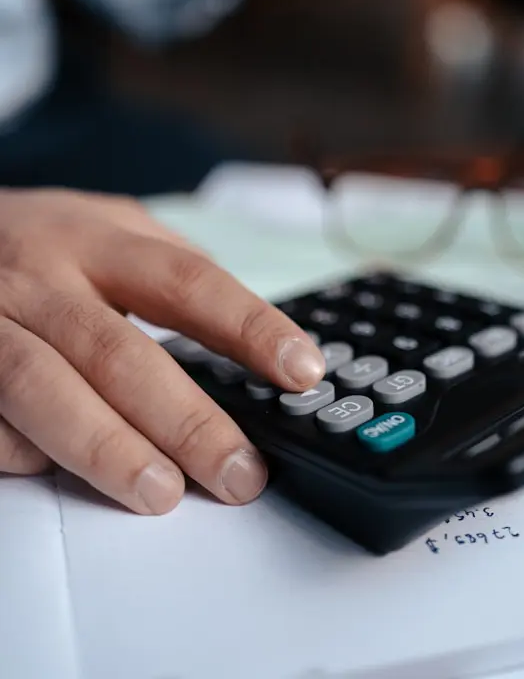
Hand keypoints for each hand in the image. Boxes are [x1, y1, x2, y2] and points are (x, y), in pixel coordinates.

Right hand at [0, 189, 324, 512]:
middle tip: (240, 471)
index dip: (248, 325)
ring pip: (43, 387)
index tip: (302, 369)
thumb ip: (170, 266)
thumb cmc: (36, 240)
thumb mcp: (104, 226)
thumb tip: (249, 331)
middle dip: (185, 419)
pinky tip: (63, 472)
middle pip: (119, 351)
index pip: (186, 281)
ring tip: (163, 492)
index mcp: (94, 240)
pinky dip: (25, 450)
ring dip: (106, 447)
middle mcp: (39, 279)